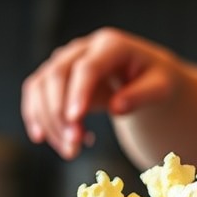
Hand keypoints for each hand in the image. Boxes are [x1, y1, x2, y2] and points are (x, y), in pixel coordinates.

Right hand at [21, 27, 180, 158]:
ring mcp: (65, 60)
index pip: (87, 67)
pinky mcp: (55, 76)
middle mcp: (82, 48)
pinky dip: (35, 116)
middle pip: (57, 74)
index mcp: (111, 45)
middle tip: (73, 146)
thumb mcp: (161, 87)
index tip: (74, 120)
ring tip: (70, 151)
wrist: (145, 76)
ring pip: (41, 85)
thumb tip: (117, 107)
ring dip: (48, 121)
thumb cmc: (155, 81)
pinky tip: (43, 138)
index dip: (78, 93)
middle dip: (59, 113)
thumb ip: (141, 95)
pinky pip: (35, 93)